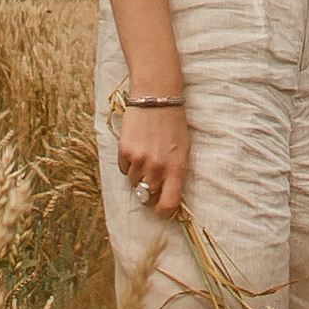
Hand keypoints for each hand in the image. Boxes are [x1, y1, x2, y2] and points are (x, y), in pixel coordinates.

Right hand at [115, 94, 189, 219]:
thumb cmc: (173, 125)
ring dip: (139, 175)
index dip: (163, 211)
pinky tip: (136, 148)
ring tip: (146, 156)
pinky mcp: (124, 151)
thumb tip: (167, 197)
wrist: (156, 98)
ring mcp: (139, 160)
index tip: (161, 207)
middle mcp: (157, 167)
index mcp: (176, 168)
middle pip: (148, 196)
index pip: (168, 204)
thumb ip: (176, 174)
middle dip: (150, 191)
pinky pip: (124, 170)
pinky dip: (129, 163)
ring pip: (134, 183)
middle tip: (152, 176)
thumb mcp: (183, 150)